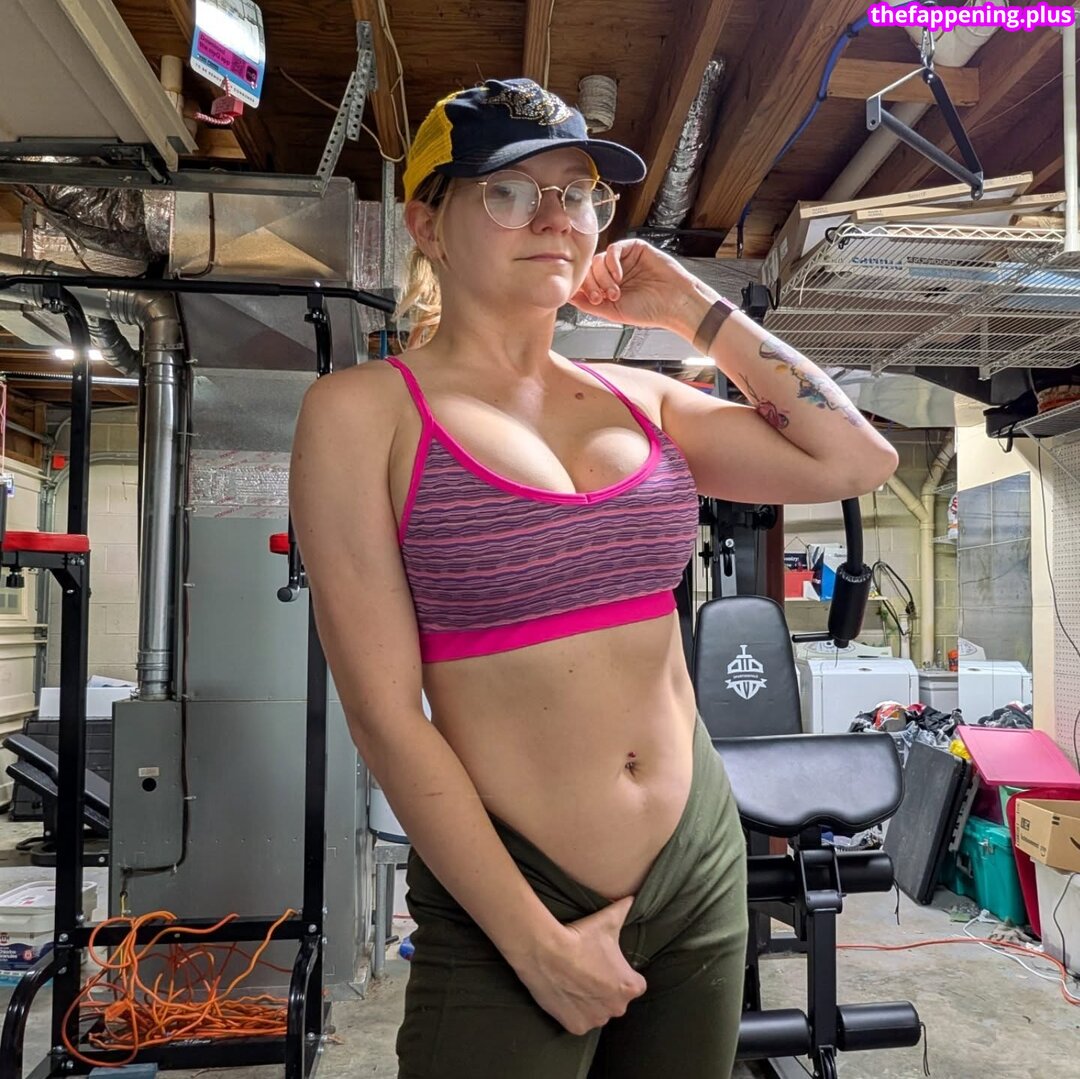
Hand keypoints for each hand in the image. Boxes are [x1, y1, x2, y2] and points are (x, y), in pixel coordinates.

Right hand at [511, 896, 646, 1035]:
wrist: (546, 952)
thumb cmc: (580, 937)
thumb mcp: (607, 920)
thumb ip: (624, 910)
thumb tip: (632, 897)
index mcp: (629, 987)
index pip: (635, 984)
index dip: (621, 974)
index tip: (608, 965)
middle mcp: (616, 1008)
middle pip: (616, 1000)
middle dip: (606, 989)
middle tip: (590, 971)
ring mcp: (595, 1019)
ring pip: (598, 1012)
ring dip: (591, 1001)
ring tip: (576, 980)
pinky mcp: (576, 1026)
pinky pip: (580, 1021)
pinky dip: (575, 1012)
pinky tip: (567, 993)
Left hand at [569, 239, 714, 336]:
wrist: (674, 303)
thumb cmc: (649, 310)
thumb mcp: (613, 312)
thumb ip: (589, 304)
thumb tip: (568, 297)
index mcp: (609, 287)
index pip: (586, 281)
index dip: (584, 289)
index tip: (593, 300)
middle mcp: (615, 272)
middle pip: (590, 269)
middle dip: (593, 284)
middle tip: (604, 297)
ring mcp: (625, 260)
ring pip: (599, 259)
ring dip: (604, 276)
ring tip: (616, 291)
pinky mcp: (635, 248)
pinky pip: (614, 249)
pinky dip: (612, 262)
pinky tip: (619, 276)